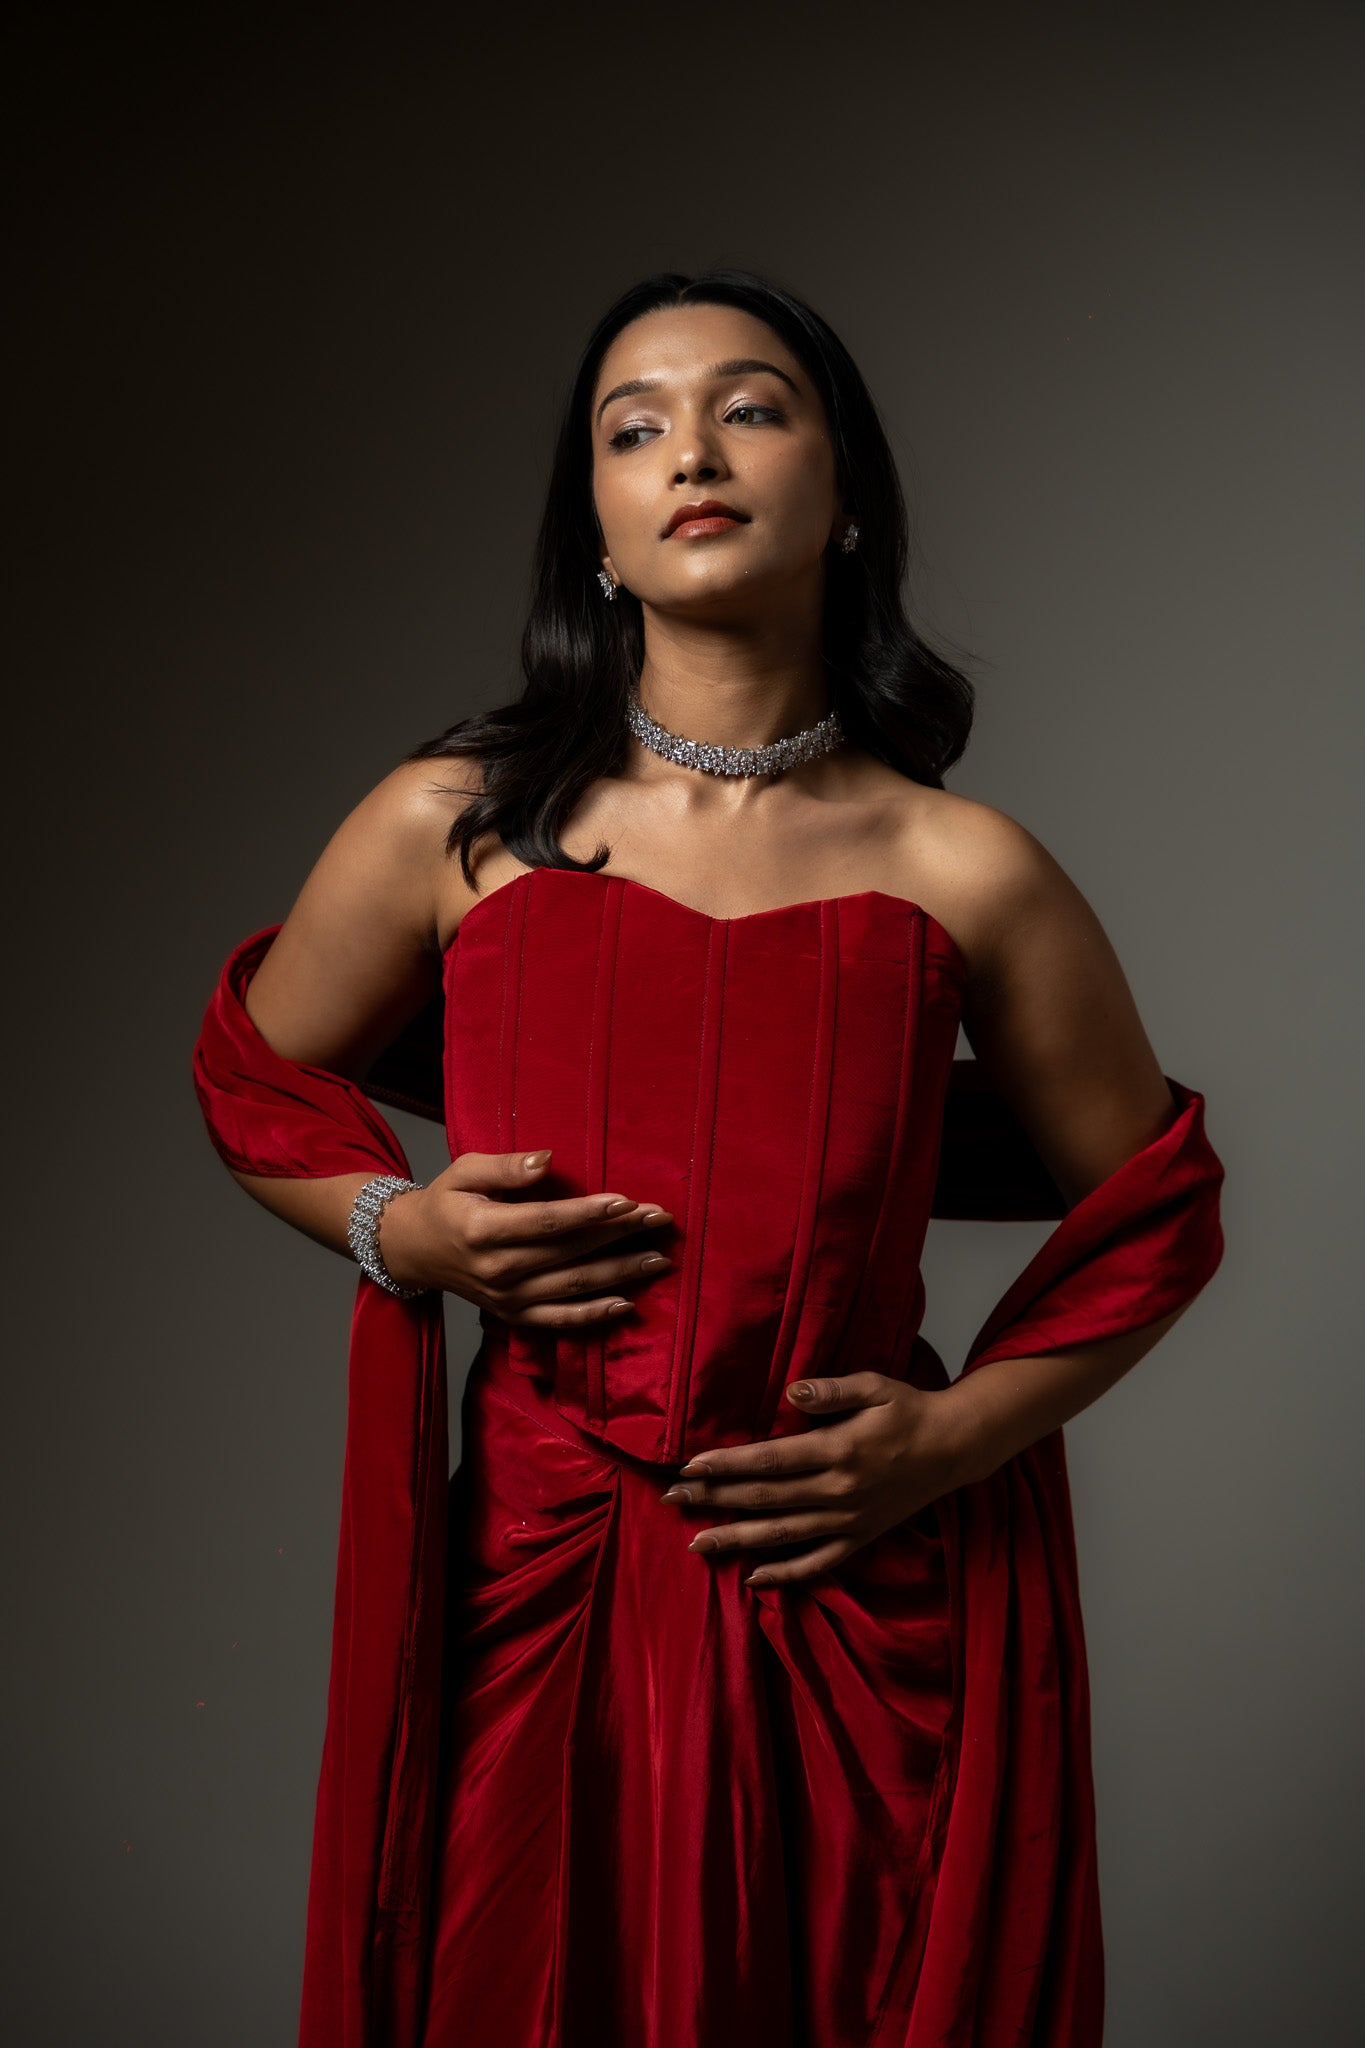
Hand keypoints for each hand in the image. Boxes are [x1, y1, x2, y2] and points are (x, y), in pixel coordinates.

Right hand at [379, 1147, 674, 1324]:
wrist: (415, 1249)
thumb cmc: (446, 1202)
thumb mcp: (465, 1171)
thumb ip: (507, 1167)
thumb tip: (547, 1159)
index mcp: (482, 1230)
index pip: (547, 1221)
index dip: (589, 1213)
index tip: (628, 1201)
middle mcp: (496, 1270)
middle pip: (569, 1252)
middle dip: (620, 1235)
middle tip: (660, 1220)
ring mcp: (505, 1299)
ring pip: (573, 1287)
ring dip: (620, 1274)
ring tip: (659, 1259)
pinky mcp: (512, 1316)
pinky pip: (559, 1321)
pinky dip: (594, 1315)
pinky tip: (628, 1303)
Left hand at [660, 1371, 986, 1586]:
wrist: (954, 1448)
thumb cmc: (908, 1409)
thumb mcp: (874, 1386)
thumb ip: (831, 1391)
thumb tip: (790, 1390)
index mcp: (837, 1451)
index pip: (769, 1461)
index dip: (727, 1465)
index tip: (689, 1466)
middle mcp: (838, 1491)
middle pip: (765, 1499)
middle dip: (714, 1499)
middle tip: (671, 1498)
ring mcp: (847, 1521)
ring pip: (781, 1535)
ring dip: (735, 1538)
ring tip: (695, 1542)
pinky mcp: (859, 1539)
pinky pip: (817, 1563)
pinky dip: (785, 1574)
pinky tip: (753, 1577)